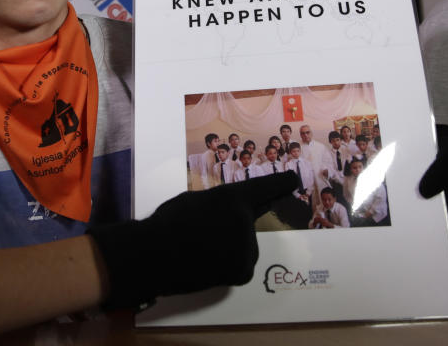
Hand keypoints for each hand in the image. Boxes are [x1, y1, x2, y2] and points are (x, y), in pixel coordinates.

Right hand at [88, 171, 297, 308]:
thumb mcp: (195, 201)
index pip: (263, 188)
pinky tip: (207, 264)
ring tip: (200, 251)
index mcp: (232, 196)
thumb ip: (220, 204)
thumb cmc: (167, 224)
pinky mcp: (243, 269)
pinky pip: (241, 265)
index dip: (280, 183)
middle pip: (246, 223)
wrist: (153, 255)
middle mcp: (245, 219)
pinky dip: (228, 267)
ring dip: (229, 249)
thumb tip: (233, 213)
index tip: (294, 179)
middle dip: (230, 229)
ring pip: (244, 247)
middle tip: (202, 234)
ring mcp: (246, 245)